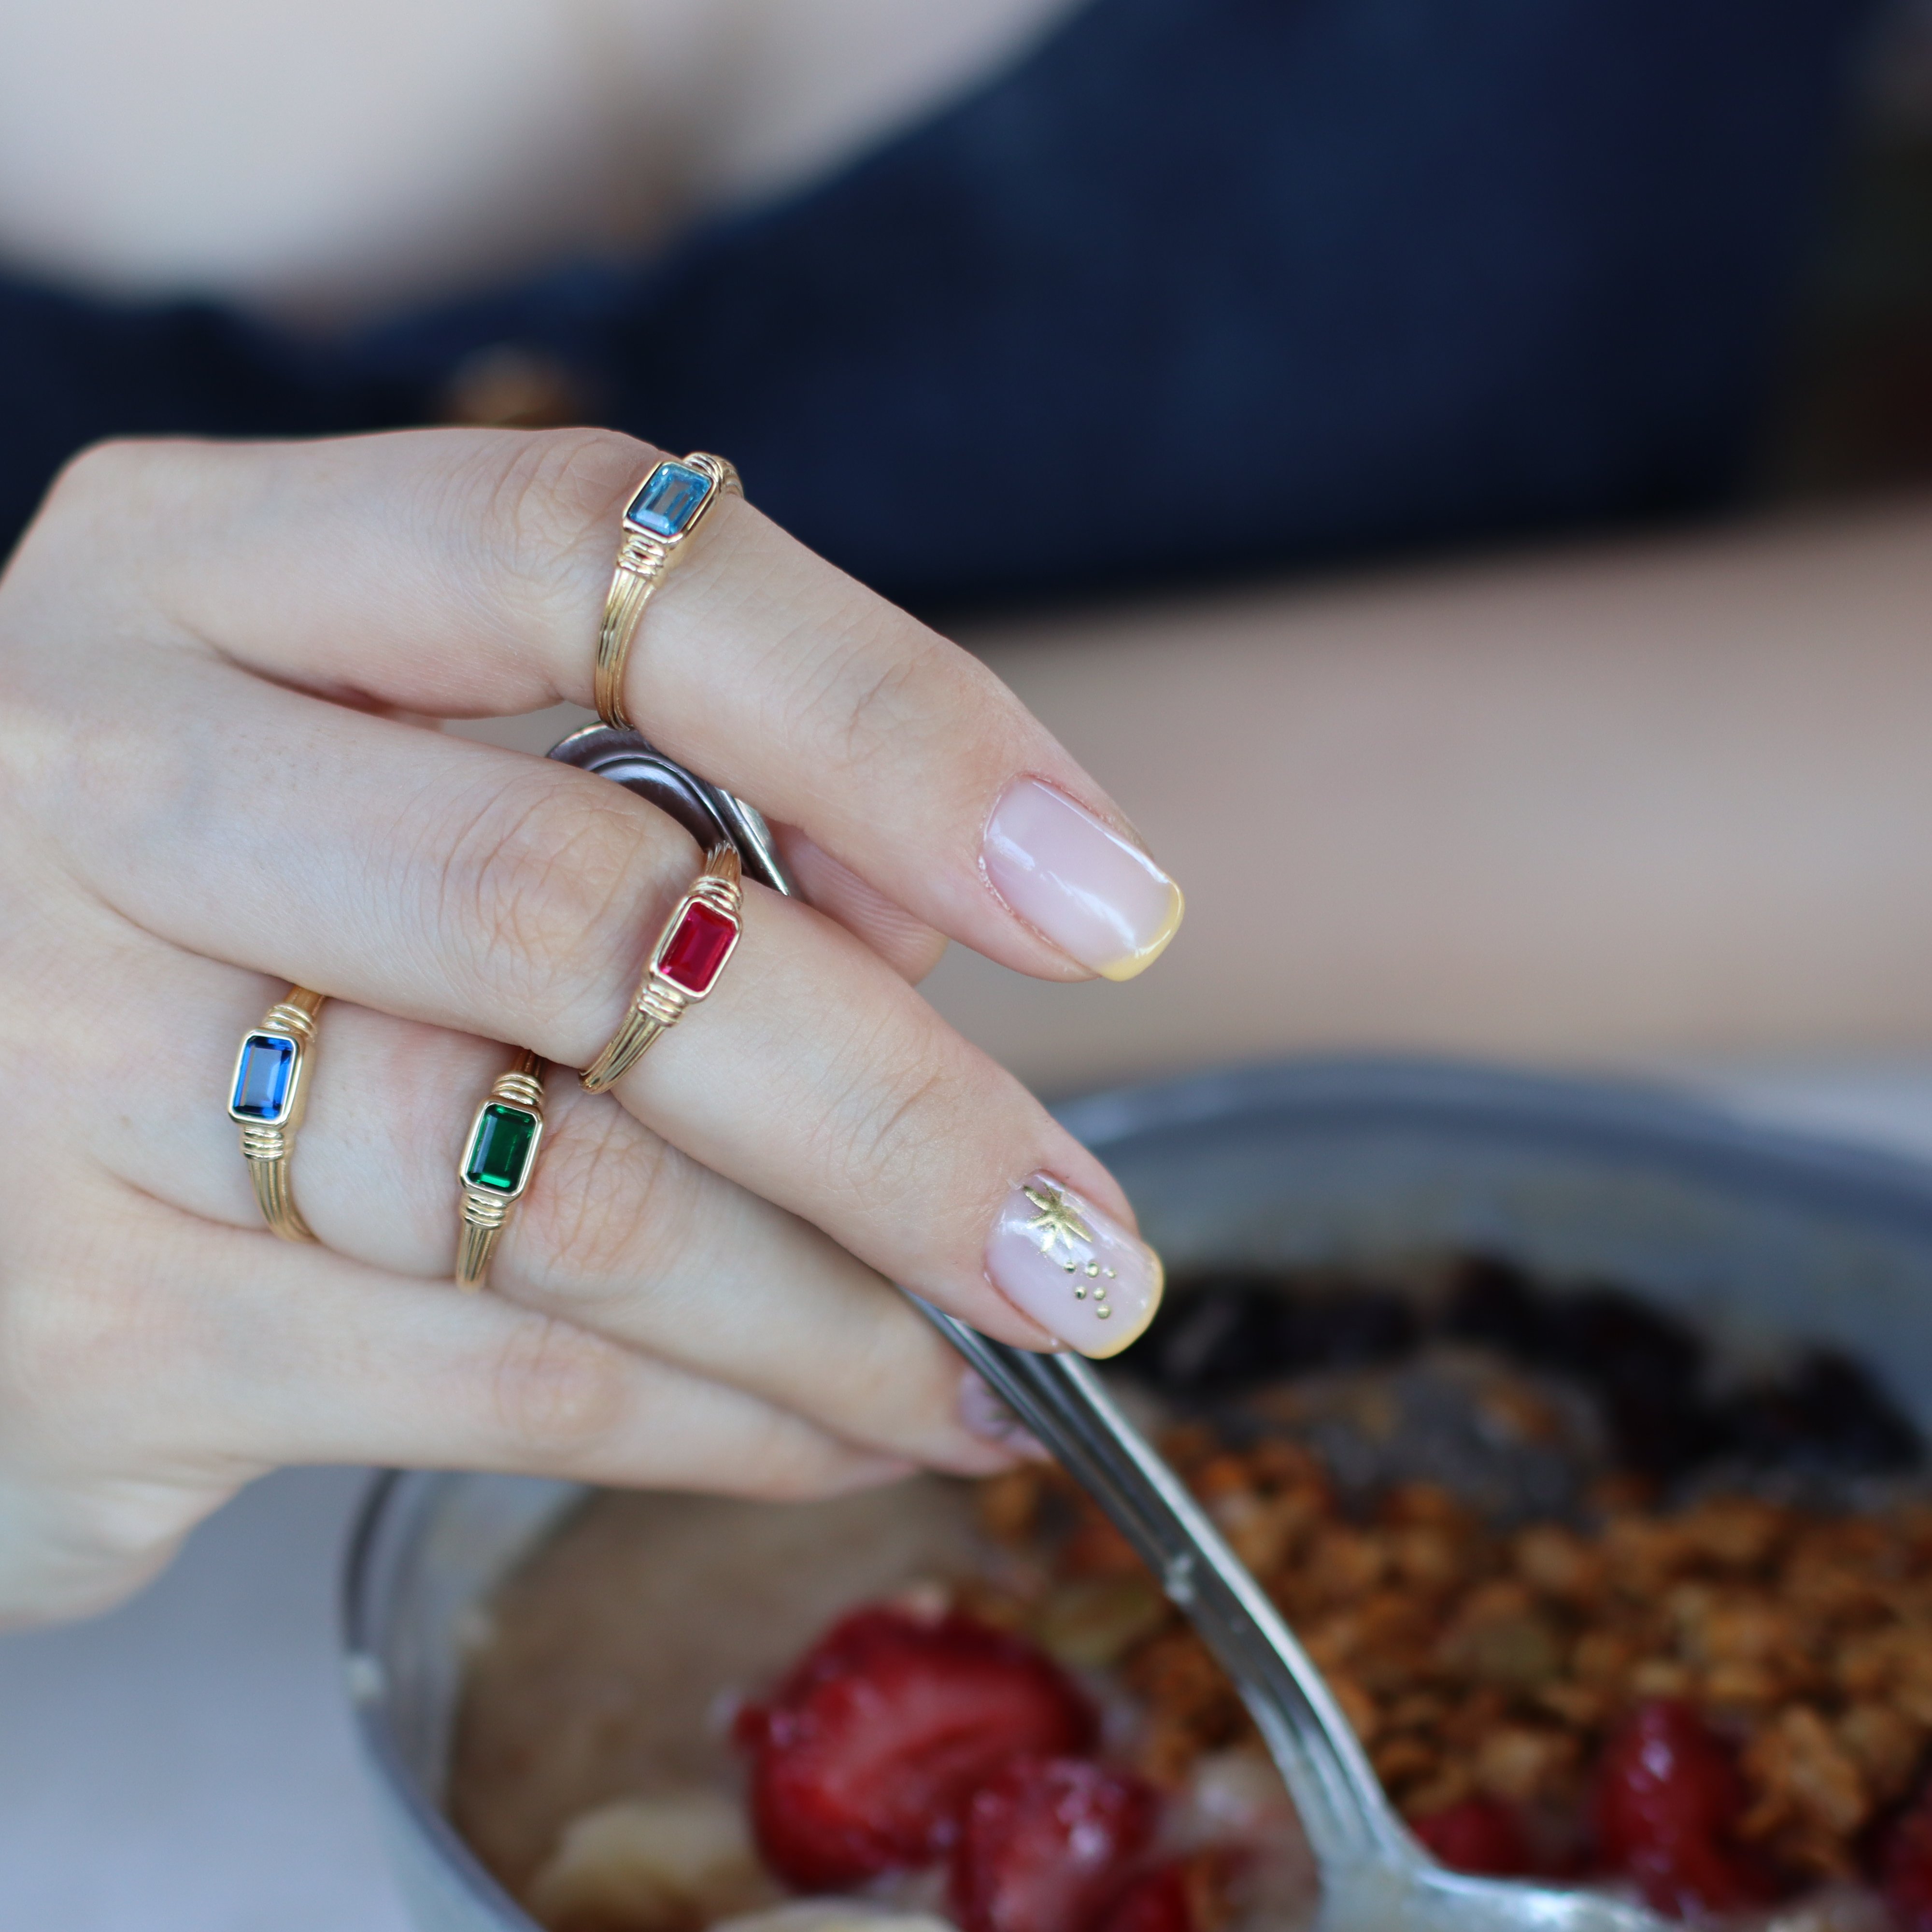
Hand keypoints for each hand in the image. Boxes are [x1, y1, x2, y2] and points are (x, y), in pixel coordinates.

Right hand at [0, 427, 1183, 1624]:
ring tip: (999, 1357)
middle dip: (897, 1104)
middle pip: (583, 910)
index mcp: (200, 573)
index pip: (585, 558)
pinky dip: (723, 1416)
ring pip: (565, 1185)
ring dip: (839, 1303)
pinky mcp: (78, 1324)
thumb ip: (639, 802)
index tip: (1097, 889)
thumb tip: (928, 928)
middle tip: (1086, 1239)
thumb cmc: (194, 915)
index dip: (883, 716)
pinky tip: (845, 1424)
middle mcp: (96, 772)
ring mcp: (50, 1054)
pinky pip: (496, 1376)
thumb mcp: (370, 776)